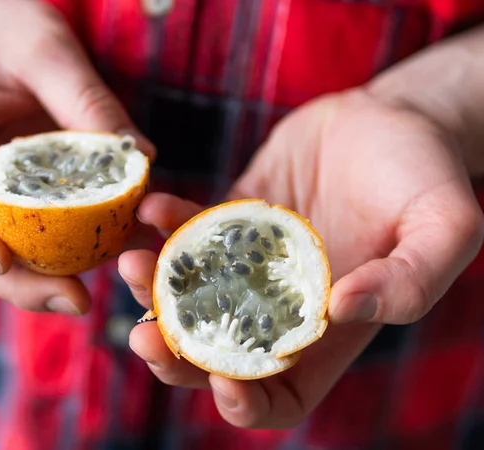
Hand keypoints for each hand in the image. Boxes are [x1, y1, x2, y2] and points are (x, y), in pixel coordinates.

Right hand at [0, 0, 153, 314]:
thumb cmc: (6, 28)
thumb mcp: (46, 50)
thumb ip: (86, 100)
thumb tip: (139, 158)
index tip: (0, 257)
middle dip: (19, 283)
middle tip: (75, 299)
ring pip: (9, 254)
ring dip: (50, 280)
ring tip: (97, 290)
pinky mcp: (23, 198)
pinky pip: (45, 233)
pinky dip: (78, 250)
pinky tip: (117, 252)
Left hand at [118, 88, 483, 427]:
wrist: (392, 119)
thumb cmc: (426, 176)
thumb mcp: (444, 228)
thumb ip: (410, 280)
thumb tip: (341, 308)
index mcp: (328, 327)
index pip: (279, 393)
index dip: (247, 402)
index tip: (221, 381)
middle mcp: (281, 302)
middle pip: (214, 352)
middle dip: (174, 353)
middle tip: (144, 332)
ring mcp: (251, 260)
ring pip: (189, 295)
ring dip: (152, 288)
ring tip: (131, 261)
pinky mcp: (234, 217)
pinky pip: (188, 232)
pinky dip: (165, 225)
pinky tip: (153, 208)